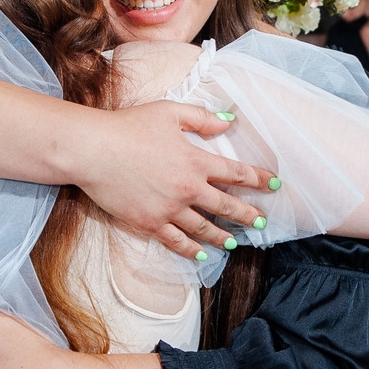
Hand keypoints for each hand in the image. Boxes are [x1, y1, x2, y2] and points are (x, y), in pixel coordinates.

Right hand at [69, 101, 275, 260]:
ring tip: (234, 241)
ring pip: (204, 228)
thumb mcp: (169, 112)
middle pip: (226, 205)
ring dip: (222, 235)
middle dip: (247, 214)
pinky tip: (202, 255)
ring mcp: (170, 210)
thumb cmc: (129, 126)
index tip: (275, 185)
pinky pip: (177, 241)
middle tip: (260, 222)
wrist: (93, 150)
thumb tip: (229, 122)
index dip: (258, 179)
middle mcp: (188, 189)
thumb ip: (202, 118)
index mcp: (196, 161)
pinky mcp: (150, 223)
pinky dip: (191, 250)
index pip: (236, 173)